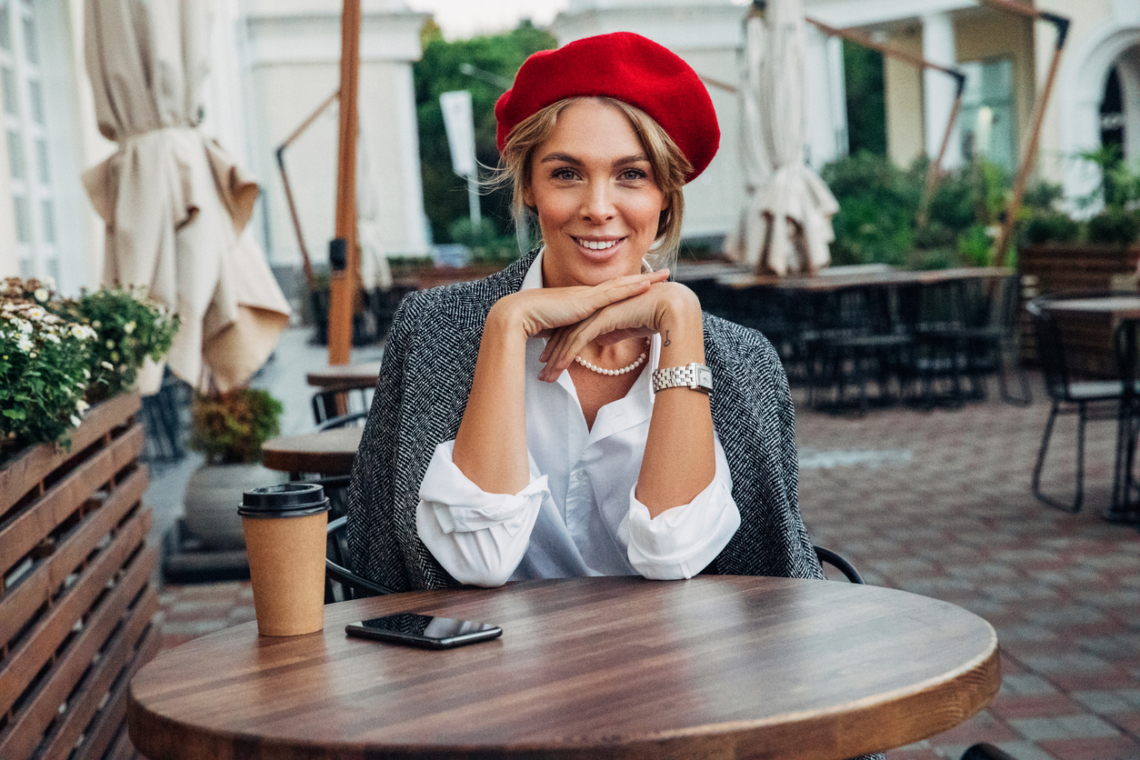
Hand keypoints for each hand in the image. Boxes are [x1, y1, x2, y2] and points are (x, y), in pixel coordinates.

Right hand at [492, 269, 669, 339]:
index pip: (612, 292)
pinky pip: (614, 292)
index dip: (630, 287)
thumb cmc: (534, 324)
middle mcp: (588, 293)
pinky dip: (631, 287)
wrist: (520, 315)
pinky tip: (646, 284)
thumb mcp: (560, 331)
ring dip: (645, 279)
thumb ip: (571, 335)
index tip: (648, 283)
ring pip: (622, 284)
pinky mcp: (586, 301)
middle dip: (644, 278)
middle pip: (622, 284)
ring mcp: (588, 295)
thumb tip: (576, 346)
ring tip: (664, 275)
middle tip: (665, 273)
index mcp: (584, 300)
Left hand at [538, 281, 700, 381]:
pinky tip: (558, 368)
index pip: (573, 330)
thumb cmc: (653, 316)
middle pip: (565, 334)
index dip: (560, 347)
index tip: (550, 363)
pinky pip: (579, 340)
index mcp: (598, 310)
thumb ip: (612, 332)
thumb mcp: (626, 327)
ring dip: (555, 360)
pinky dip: (567, 355)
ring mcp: (596, 313)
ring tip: (546, 377)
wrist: (669, 306)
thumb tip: (602, 339)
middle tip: (542, 374)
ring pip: (568, 338)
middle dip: (552, 356)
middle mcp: (593, 309)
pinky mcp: (601, 319)